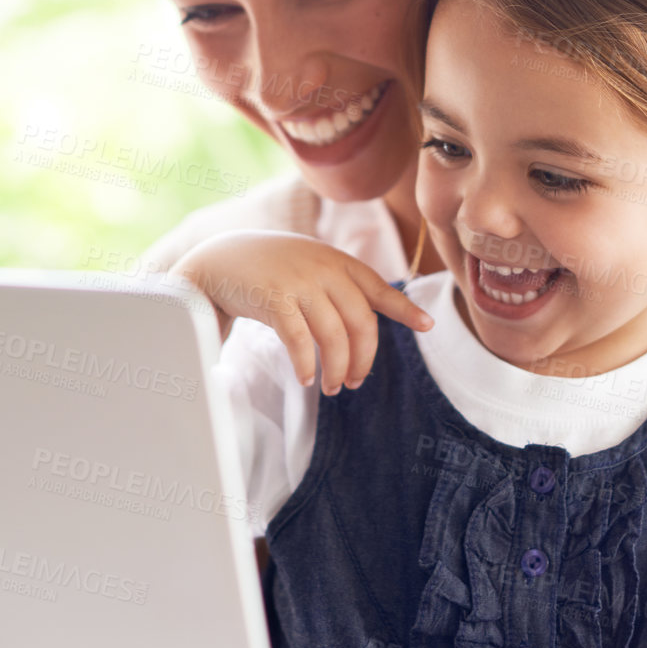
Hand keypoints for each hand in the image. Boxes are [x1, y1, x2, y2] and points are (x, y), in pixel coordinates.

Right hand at [171, 233, 432, 393]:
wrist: (218, 260)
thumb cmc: (269, 269)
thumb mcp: (309, 265)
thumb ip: (338, 284)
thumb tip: (368, 319)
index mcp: (337, 262)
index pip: (378, 289)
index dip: (404, 309)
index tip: (428, 326)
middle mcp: (324, 269)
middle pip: (361, 323)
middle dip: (363, 359)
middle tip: (355, 382)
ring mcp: (299, 282)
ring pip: (333, 336)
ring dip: (336, 369)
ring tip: (332, 387)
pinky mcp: (273, 298)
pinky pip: (299, 340)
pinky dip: (305, 364)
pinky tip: (305, 378)